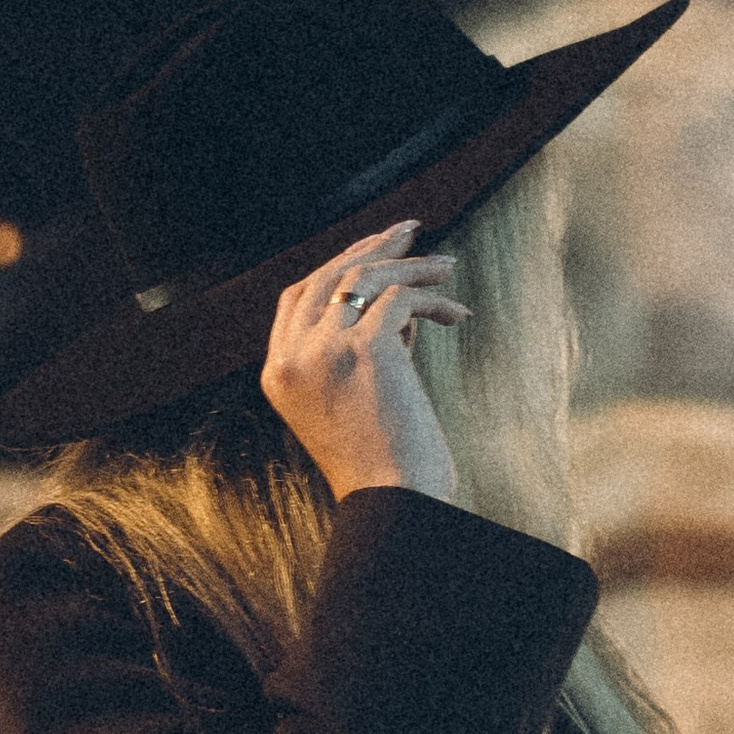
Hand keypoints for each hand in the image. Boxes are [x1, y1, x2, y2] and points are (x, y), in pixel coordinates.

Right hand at [260, 221, 466, 502]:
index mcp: (277, 372)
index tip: (373, 250)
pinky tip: (456, 313)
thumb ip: (357, 352)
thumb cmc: (383, 464)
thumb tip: (396, 305)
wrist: (395, 502)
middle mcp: (292, 357)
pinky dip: (432, 299)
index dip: (336, 266)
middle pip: (329, 277)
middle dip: (372, 248)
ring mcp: (324, 351)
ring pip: (366, 279)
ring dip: (411, 266)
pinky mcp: (366, 349)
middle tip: (410, 230)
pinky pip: (401, 299)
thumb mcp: (351, 401)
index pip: (299, 296)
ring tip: (446, 267)